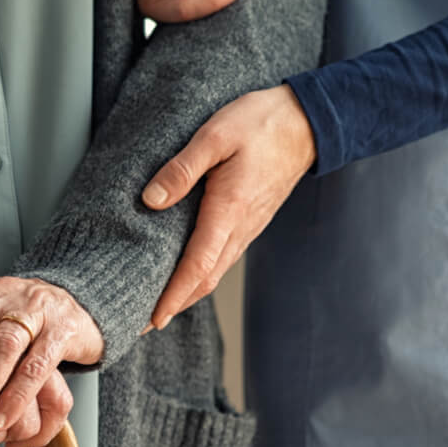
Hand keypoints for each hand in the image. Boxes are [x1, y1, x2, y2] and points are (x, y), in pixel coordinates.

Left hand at [141, 85, 315, 327]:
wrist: (306, 122)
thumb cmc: (261, 124)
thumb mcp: (215, 135)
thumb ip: (182, 169)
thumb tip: (151, 200)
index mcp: (228, 211)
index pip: (197, 267)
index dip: (173, 296)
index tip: (152, 319)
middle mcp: (239, 228)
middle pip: (204, 280)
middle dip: (173, 305)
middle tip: (142, 324)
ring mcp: (247, 228)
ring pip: (214, 273)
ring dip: (186, 294)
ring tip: (157, 307)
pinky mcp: (248, 223)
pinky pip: (221, 259)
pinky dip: (200, 276)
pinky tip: (184, 276)